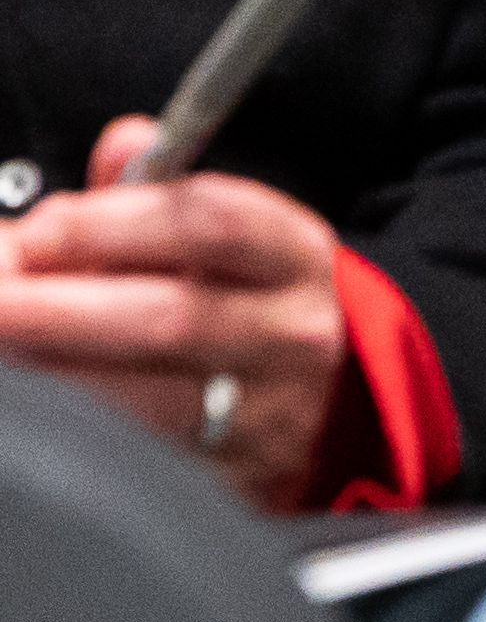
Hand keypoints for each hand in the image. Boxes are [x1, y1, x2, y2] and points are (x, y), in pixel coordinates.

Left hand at [0, 121, 347, 511]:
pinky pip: (134, 452)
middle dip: (64, 303)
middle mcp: (291, 332)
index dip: (117, 221)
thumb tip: (124, 144)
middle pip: (172, 314)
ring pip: (146, 396)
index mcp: (294, 254)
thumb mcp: (230, 234)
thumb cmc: (247, 303)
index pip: (213, 221)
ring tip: (3, 339)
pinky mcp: (224, 477)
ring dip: (53, 367)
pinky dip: (72, 421)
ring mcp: (262, 413)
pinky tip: (32, 400)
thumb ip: (164, 186)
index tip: (42, 226)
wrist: (317, 408)